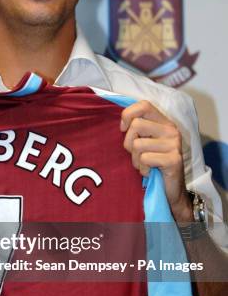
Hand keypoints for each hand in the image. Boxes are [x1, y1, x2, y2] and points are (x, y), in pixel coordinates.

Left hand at [120, 100, 192, 221]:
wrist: (170, 191)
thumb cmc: (153, 165)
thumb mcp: (145, 142)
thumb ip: (137, 130)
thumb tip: (121, 122)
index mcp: (164, 122)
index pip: (144, 105)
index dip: (128, 115)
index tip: (123, 129)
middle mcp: (171, 130)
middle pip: (137, 124)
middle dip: (129, 143)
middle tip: (136, 155)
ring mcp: (174, 144)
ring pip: (138, 144)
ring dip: (135, 159)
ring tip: (144, 165)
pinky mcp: (174, 160)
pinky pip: (145, 159)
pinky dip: (143, 169)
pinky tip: (150, 172)